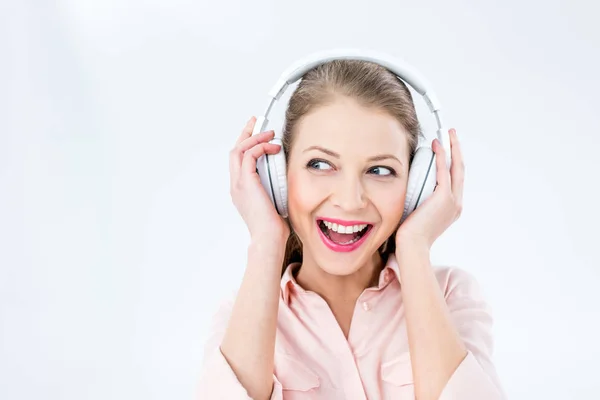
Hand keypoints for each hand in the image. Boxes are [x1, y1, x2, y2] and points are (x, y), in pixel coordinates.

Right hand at [229, 116, 289, 241]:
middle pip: (234, 151)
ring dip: (254, 138)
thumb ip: (275, 188)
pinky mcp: (247, 182)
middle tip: (256, 122)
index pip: (239, 161)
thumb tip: (286, 179)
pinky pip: (249, 156)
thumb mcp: (274, 202)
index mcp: (241, 189)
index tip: (256, 133)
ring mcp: (239, 184)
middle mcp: (236, 184)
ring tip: (269, 133)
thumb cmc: (273, 226)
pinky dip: (260, 147)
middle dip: (245, 134)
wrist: (268, 238)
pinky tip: (273, 147)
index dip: (246, 144)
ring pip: (239, 150)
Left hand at [395, 129, 463, 249]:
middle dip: (457, 150)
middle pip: (460, 170)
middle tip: (452, 135)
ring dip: (451, 149)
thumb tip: (410, 191)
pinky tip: (437, 146)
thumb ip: (420, 201)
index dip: (452, 162)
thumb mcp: (418, 214)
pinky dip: (441, 157)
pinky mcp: (444, 198)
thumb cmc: (410, 235)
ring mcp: (452, 200)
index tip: (447, 149)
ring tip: (447, 135)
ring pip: (455, 168)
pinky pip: (443, 172)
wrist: (412, 246)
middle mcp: (456, 203)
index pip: (454, 180)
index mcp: (451, 208)